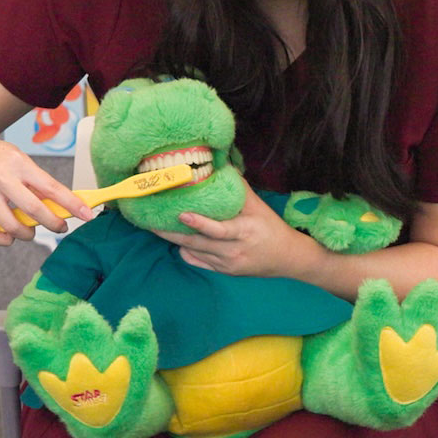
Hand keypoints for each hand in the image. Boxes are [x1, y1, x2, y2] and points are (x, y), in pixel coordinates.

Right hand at [0, 122, 92, 245]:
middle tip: (60, 226)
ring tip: (30, 230)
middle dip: (54, 224)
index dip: (72, 204)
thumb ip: (36, 182)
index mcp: (18, 163)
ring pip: (13, 227)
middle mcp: (0, 178)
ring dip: (28, 234)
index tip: (87, 215)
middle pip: (34, 211)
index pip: (51, 188)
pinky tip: (9, 236)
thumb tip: (59, 206)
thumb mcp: (18, 159)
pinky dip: (5, 240)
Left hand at [157, 186, 320, 280]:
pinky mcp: (223, 272)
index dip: (199, 224)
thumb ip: (239, 188)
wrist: (287, 258)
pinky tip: (176, 240)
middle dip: (172, 233)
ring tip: (155, 228)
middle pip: (198, 243)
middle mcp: (233, 251)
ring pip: (194, 253)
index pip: (218, 230)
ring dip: (174, 240)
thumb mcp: (259, 206)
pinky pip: (197, 262)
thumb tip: (220, 165)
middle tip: (150, 223)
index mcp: (244, 231)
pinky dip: (185, 251)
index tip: (181, 214)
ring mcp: (227, 264)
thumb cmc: (271, 228)